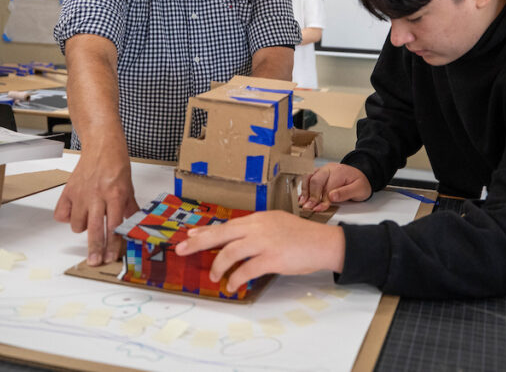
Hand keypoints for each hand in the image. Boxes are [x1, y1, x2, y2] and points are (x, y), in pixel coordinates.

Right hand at [53, 151, 138, 265]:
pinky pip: (61, 214)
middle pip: (95, 229)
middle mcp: (97, 196)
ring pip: (76, 224)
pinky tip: (74, 214)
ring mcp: (81, 194)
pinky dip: (66, 218)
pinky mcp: (68, 191)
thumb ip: (130, 208)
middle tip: (94, 261)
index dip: (112, 244)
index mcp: (115, 195)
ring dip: (83, 228)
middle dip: (95, 248)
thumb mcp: (129, 187)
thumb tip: (136, 226)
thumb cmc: (116, 163)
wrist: (102, 145)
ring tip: (89, 221)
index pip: (114, 226)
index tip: (110, 257)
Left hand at [175, 210, 344, 292]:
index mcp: (258, 219)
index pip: (226, 224)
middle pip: (221, 234)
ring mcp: (265, 242)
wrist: (323, 242)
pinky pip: (247, 270)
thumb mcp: (275, 224)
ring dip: (218, 266)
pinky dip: (236, 279)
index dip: (205, 231)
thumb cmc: (300, 236)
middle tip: (181, 250)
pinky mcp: (272, 258)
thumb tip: (233, 239)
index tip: (189, 236)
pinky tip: (233, 285)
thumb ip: (255, 230)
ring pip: (230, 252)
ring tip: (214, 276)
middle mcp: (258, 227)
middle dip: (198, 243)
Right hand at [300, 163, 370, 211]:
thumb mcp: (359, 190)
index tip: (319, 209)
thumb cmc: (360, 184)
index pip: (327, 186)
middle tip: (308, 207)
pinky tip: (302, 198)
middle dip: (311, 195)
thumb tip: (331, 197)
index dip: (322, 199)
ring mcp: (322, 170)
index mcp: (339, 171)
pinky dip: (304, 188)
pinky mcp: (318, 174)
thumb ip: (345, 193)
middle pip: (315, 180)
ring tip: (303, 203)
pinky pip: (308, 178)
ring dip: (305, 191)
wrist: (361, 177)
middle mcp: (329, 169)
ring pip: (309, 177)